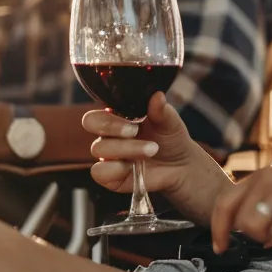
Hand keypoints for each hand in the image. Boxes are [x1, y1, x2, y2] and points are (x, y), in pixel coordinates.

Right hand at [84, 92, 228, 220]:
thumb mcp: (170, 123)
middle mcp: (109, 134)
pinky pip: (99, 172)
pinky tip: (134, 167)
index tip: (134, 122)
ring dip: (126, 149)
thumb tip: (158, 96)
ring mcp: (108, 155)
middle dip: (113, 127)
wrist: (180, 166)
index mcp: (118, 116)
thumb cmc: (171, 139)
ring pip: (99, 148)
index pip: (98, 110)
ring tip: (151, 150)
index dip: (110, 116)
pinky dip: (117, 169)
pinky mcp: (110, 176)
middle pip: (91, 124)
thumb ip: (162, 110)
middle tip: (136, 132)